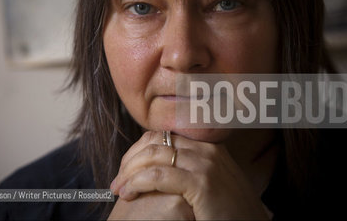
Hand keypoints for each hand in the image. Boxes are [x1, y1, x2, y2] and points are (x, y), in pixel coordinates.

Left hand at [110, 131, 270, 219]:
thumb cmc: (228, 211)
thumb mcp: (210, 182)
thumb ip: (189, 168)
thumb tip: (158, 166)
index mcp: (207, 145)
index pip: (163, 135)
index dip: (139, 150)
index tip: (126, 168)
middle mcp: (207, 149)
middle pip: (155, 142)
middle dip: (130, 160)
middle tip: (117, 180)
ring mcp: (206, 164)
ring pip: (153, 156)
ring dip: (129, 172)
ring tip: (119, 189)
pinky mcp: (202, 183)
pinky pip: (158, 176)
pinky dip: (137, 182)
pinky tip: (129, 193)